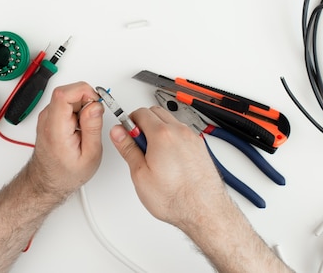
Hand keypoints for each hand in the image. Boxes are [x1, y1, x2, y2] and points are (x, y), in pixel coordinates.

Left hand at [28, 82, 103, 199]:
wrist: (47, 182)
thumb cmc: (66, 173)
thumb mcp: (90, 155)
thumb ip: (93, 127)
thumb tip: (96, 105)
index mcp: (56, 129)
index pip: (64, 94)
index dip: (84, 91)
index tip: (96, 103)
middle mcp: (47, 119)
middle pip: (68, 91)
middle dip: (87, 99)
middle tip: (94, 118)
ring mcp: (46, 116)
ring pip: (68, 95)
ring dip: (83, 105)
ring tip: (86, 127)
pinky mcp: (49, 116)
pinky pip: (66, 103)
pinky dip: (77, 110)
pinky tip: (80, 127)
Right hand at [109, 106, 228, 229]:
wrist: (204, 210)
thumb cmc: (175, 198)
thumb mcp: (140, 175)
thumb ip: (127, 148)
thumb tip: (118, 133)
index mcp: (163, 134)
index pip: (140, 113)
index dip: (128, 122)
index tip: (125, 134)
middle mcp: (180, 132)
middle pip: (156, 112)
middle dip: (143, 123)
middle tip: (137, 145)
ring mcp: (192, 139)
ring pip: (170, 122)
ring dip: (159, 130)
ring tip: (153, 156)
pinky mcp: (200, 147)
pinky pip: (182, 134)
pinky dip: (172, 139)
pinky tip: (168, 160)